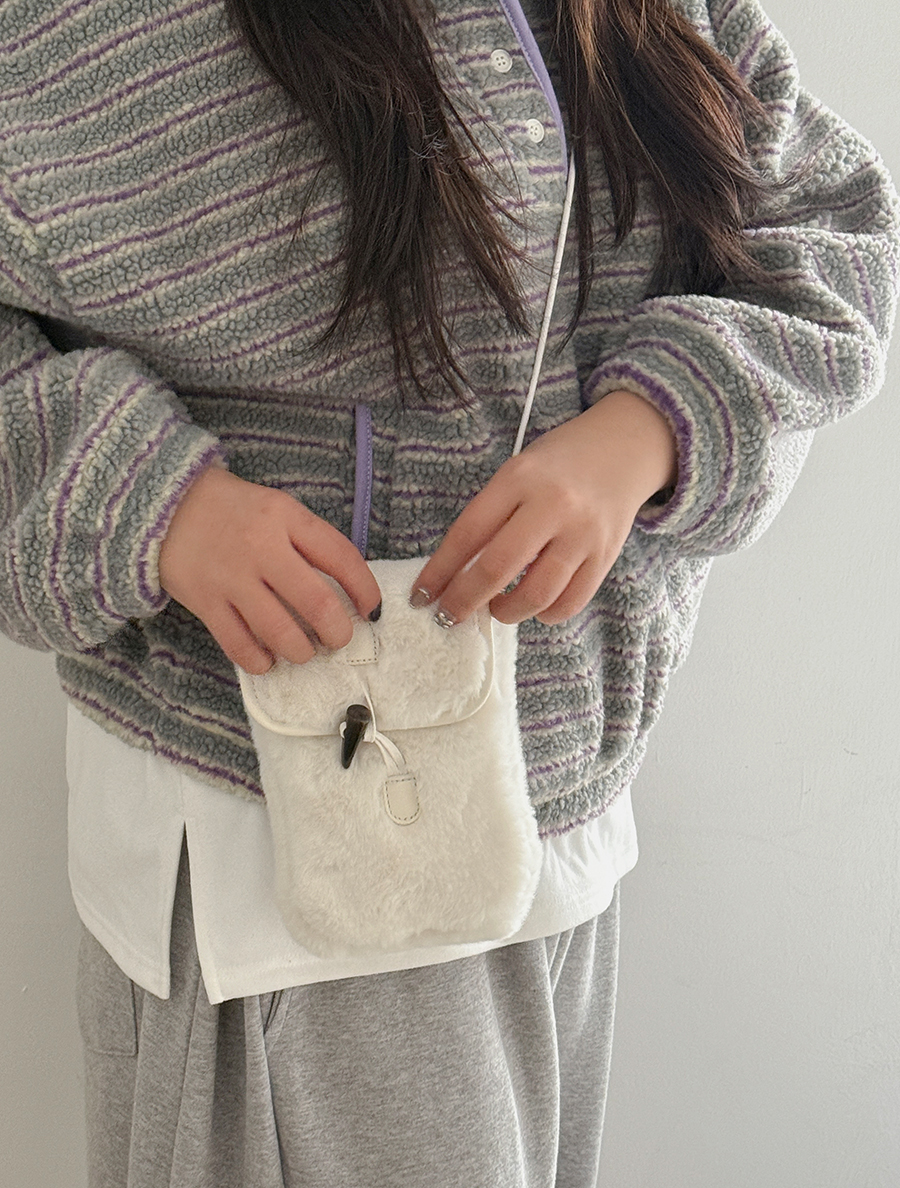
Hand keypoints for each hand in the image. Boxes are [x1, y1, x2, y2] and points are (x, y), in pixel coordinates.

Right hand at [158, 467, 380, 672]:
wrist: (164, 504)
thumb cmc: (232, 509)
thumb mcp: (277, 508)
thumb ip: (308, 540)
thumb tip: (346, 587)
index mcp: (286, 517)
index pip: (341, 558)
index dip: (365, 590)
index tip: (371, 609)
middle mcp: (261, 547)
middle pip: (317, 603)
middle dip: (337, 632)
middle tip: (337, 639)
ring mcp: (231, 577)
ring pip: (281, 632)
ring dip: (301, 651)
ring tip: (304, 651)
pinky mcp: (205, 601)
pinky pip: (240, 645)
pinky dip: (261, 661)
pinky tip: (269, 658)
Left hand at [411, 390, 676, 626]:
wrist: (624, 447)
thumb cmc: (558, 464)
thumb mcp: (517, 473)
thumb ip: (491, 516)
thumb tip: (457, 574)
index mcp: (519, 478)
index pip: (468, 533)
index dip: (439, 571)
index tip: (421, 596)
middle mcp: (552, 506)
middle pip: (497, 568)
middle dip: (464, 601)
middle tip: (447, 615)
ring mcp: (583, 533)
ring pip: (536, 594)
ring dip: (506, 612)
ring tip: (495, 608)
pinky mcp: (606, 556)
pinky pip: (570, 602)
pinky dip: (545, 614)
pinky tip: (534, 606)